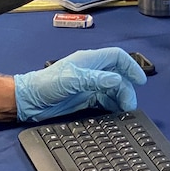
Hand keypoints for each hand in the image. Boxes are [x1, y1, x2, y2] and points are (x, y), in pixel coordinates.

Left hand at [13, 47, 147, 121]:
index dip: (131, 66)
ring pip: (113, 89)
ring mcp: (89, 85)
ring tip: (125, 111)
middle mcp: (92, 71)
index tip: (140, 81)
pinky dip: (112, 106)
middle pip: (118, 76)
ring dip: (121, 98)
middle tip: (130, 104)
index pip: (117, 57)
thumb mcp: (72, 80)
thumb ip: (95, 79)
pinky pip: (105, 100)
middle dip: (127, 88)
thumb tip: (117, 80)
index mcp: (89, 60)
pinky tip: (116, 113)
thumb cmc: (46, 85)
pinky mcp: (85, 98)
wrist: (29, 101)